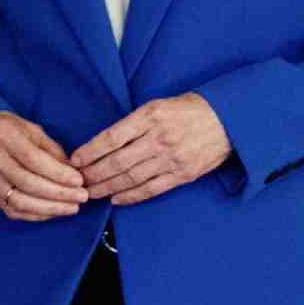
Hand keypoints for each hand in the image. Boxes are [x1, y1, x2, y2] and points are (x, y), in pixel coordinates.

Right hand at [0, 111, 88, 220]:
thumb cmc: (3, 127)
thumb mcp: (28, 126)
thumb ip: (50, 148)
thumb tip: (72, 170)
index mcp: (3, 135)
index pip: (34, 160)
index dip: (58, 173)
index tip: (79, 181)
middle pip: (28, 183)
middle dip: (59, 193)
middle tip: (81, 197)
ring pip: (20, 201)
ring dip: (50, 208)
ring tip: (72, 207)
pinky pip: (12, 210)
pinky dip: (35, 215)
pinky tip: (53, 212)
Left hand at [69, 93, 231, 204]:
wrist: (227, 119)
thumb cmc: (188, 109)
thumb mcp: (158, 105)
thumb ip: (134, 123)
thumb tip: (105, 143)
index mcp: (150, 116)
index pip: (112, 137)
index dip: (90, 151)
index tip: (75, 159)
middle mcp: (159, 138)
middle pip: (118, 161)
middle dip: (94, 174)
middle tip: (77, 181)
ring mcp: (171, 158)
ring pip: (131, 177)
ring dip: (107, 187)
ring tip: (91, 193)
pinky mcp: (183, 174)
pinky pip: (151, 189)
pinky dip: (131, 196)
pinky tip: (116, 199)